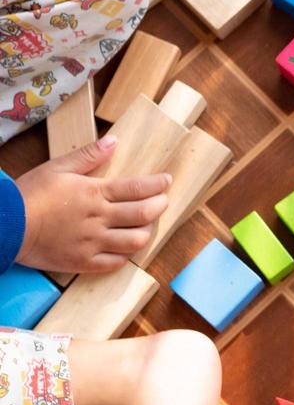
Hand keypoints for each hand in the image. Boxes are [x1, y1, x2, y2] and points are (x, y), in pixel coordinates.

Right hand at [14, 137, 170, 273]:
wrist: (4, 225)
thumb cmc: (30, 194)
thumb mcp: (57, 167)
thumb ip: (89, 156)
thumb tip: (114, 141)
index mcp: (95, 192)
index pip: (138, 188)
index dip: (158, 185)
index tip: (167, 181)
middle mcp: (99, 218)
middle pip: (144, 214)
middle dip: (160, 206)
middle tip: (162, 201)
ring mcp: (93, 242)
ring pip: (136, 241)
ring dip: (146, 232)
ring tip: (145, 225)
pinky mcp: (83, 262)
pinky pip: (116, 263)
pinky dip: (126, 255)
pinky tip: (125, 247)